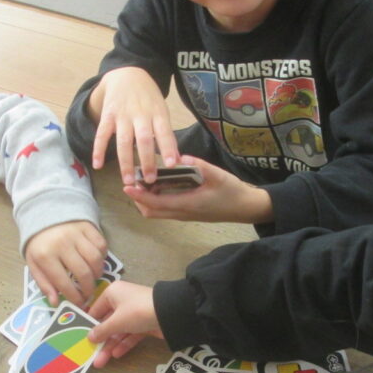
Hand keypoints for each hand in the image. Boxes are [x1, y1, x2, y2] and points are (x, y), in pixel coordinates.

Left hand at [25, 220, 107, 306]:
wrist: (45, 214)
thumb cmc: (40, 243)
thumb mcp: (34, 263)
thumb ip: (44, 283)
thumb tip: (55, 302)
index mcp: (45, 255)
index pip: (64, 283)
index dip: (74, 297)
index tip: (80, 304)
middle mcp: (62, 244)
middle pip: (83, 272)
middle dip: (89, 288)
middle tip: (89, 294)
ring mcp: (76, 234)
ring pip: (95, 259)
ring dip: (98, 273)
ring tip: (94, 278)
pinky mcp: (88, 226)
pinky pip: (102, 245)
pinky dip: (102, 257)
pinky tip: (96, 262)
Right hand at [87, 280, 161, 365]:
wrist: (169, 313)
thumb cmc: (137, 311)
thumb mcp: (116, 321)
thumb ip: (102, 330)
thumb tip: (89, 337)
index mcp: (112, 294)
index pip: (96, 310)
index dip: (89, 325)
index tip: (79, 338)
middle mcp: (122, 301)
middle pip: (107, 323)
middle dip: (100, 340)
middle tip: (90, 356)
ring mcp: (134, 313)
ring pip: (119, 331)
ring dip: (110, 345)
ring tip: (100, 362)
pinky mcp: (144, 323)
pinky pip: (130, 334)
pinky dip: (124, 344)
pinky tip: (116, 355)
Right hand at [89, 67, 180, 184]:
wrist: (127, 74)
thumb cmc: (148, 98)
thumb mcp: (162, 111)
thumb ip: (167, 135)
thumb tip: (177, 160)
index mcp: (157, 113)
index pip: (165, 132)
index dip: (168, 148)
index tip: (172, 165)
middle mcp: (140, 114)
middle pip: (144, 139)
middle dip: (147, 160)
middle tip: (150, 180)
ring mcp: (123, 115)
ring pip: (124, 140)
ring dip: (125, 162)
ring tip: (128, 181)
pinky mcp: (108, 115)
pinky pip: (102, 134)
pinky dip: (99, 150)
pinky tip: (98, 165)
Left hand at [123, 155, 273, 223]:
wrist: (245, 208)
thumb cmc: (232, 192)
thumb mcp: (218, 175)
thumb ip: (200, 166)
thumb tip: (181, 157)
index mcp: (187, 204)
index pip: (156, 203)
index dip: (139, 195)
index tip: (127, 186)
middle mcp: (182, 213)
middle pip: (151, 212)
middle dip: (138, 199)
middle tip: (133, 181)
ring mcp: (184, 215)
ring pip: (157, 213)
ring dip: (146, 201)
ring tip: (143, 183)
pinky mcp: (187, 213)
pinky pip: (165, 211)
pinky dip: (155, 201)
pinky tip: (158, 186)